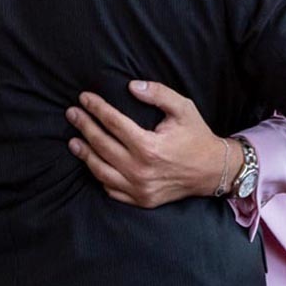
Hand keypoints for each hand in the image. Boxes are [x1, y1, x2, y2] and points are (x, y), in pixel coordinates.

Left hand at [65, 81, 236, 207]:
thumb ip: (158, 93)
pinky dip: (99, 176)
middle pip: (101, 145)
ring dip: (84, 154)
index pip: (113, 122)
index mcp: (149, 146)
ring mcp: (139, 188)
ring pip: (100, 170)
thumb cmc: (197, 136)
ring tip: (73, 140)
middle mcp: (140, 170)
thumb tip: (131, 85)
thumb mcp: (183, 108)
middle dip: (84, 126)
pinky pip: (111, 189)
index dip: (96, 108)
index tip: (84, 98)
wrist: (213, 170)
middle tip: (72, 113)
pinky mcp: (141, 200)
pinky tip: (93, 163)